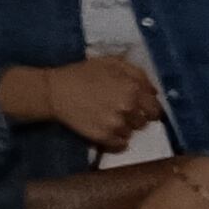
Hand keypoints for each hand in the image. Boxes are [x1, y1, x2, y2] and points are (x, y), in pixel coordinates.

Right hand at [12, 56, 165, 148]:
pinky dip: (116, 140)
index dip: (148, 107)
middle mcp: (129, 108)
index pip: (155, 107)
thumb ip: (138, 74)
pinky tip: (106, 130)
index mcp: (133, 89)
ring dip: (125, 127)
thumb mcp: (112, 63)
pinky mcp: (104, 137)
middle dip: (136, 117)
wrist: (53, 91)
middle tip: (122, 111)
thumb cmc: (82, 74)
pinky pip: (121, 144)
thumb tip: (154, 91)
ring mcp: (117, 124)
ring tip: (109, 118)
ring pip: (132, 132)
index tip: (140, 107)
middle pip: (145, 121)